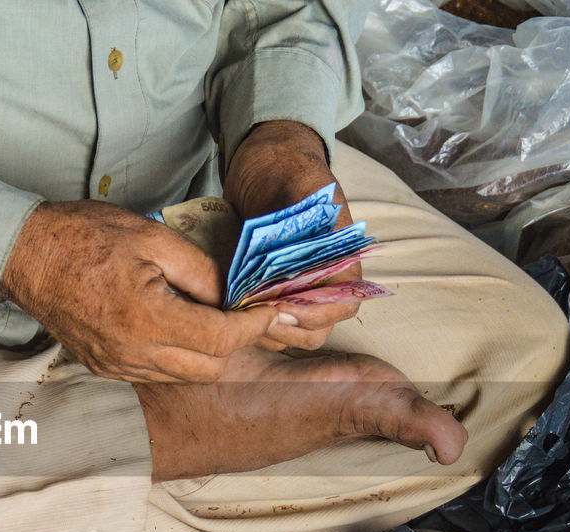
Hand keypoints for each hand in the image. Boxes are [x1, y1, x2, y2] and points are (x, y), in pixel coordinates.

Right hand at [0, 199, 282, 382]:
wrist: (27, 256)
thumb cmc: (85, 237)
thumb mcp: (154, 238)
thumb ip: (202, 271)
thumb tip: (234, 296)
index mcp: (147, 318)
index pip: (221, 340)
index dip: (254, 326)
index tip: (269, 310)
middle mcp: (132, 353)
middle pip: (210, 368)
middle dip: (236, 344)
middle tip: (246, 314)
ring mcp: (116, 365)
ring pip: (184, 377)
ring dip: (208, 354)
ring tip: (215, 320)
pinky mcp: (105, 368)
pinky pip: (156, 374)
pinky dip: (178, 357)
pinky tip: (178, 328)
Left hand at [223, 120, 361, 351]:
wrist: (263, 161)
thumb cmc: (285, 166)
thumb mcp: (299, 182)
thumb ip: (303, 220)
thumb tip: (294, 263)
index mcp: (342, 257)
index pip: (342, 305)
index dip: (314, 314)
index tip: (278, 309)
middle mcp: (322, 280)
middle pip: (315, 330)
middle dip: (283, 328)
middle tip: (247, 314)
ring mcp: (295, 288)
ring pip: (289, 332)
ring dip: (263, 330)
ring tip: (235, 313)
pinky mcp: (269, 291)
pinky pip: (266, 322)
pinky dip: (249, 322)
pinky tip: (226, 308)